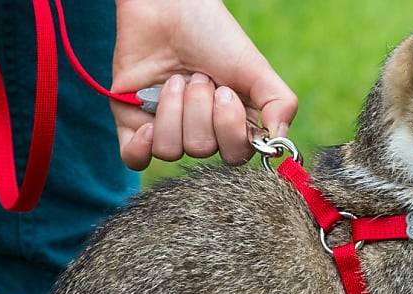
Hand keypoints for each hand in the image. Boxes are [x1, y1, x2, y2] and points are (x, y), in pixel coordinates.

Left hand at [111, 0, 297, 169]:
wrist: (165, 6)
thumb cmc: (212, 33)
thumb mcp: (254, 66)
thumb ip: (278, 103)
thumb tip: (279, 143)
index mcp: (232, 124)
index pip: (235, 156)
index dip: (229, 129)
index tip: (225, 92)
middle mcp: (201, 132)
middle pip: (201, 150)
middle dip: (199, 107)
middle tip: (198, 77)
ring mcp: (166, 131)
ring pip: (169, 150)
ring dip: (172, 108)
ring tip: (174, 79)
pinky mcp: (133, 125)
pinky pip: (135, 159)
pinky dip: (141, 147)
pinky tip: (147, 125)